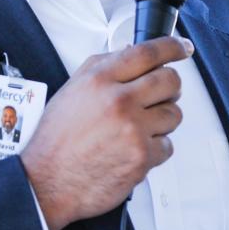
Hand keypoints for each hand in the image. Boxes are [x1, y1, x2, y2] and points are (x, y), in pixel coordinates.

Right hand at [20, 36, 192, 229]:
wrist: (47, 182)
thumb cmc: (56, 141)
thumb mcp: (71, 91)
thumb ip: (102, 67)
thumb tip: (129, 51)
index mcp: (100, 80)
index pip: (147, 52)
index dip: (171, 47)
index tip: (182, 48)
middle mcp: (118, 101)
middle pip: (169, 81)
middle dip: (170, 88)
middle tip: (161, 96)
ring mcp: (133, 129)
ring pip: (173, 114)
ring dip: (162, 121)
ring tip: (137, 129)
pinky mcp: (142, 156)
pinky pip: (168, 146)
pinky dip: (155, 149)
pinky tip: (132, 150)